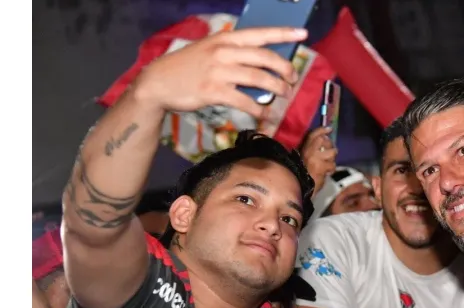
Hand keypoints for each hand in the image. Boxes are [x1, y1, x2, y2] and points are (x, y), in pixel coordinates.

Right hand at [133, 27, 307, 117]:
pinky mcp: (213, 92)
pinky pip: (244, 102)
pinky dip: (258, 110)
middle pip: (265, 58)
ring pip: (259, 79)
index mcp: (226, 38)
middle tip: (293, 79)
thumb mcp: (210, 49)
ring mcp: (219, 71)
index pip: (260, 33)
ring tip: (284, 95)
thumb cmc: (188, 66)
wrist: (158, 82)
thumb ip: (234, 52)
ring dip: (277, 89)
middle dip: (285, 69)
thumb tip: (263, 63)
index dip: (284, 33)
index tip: (303, 34)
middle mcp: (224, 51)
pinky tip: (265, 115)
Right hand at [300, 127, 337, 193]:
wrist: (300, 187)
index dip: (321, 130)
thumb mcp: (303, 160)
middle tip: (331, 150)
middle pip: (323, 140)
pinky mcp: (321, 167)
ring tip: (328, 164)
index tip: (329, 128)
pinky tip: (327, 173)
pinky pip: (332, 165)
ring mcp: (315, 159)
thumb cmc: (302, 175)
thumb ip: (311, 152)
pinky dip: (331, 169)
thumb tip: (324, 144)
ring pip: (332, 152)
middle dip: (330, 144)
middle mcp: (309, 151)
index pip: (312, 135)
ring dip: (332, 158)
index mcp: (303, 149)